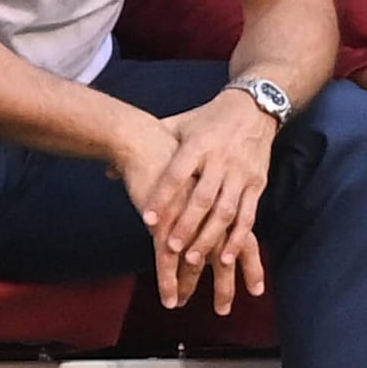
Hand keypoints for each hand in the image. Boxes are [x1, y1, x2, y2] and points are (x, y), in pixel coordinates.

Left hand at [146, 92, 274, 310]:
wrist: (252, 107)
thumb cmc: (205, 120)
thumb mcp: (177, 126)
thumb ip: (143, 151)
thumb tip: (108, 169)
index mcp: (197, 144)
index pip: (177, 174)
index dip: (163, 197)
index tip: (148, 220)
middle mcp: (220, 160)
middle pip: (202, 198)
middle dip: (187, 225)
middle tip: (171, 249)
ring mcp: (241, 173)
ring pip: (226, 211)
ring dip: (211, 238)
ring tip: (194, 260)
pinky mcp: (257, 184)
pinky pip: (248, 215)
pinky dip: (238, 238)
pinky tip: (226, 258)